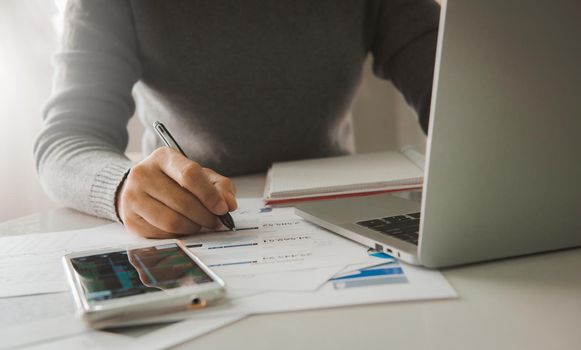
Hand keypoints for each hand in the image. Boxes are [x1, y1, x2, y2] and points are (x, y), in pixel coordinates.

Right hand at [116, 147, 236, 237]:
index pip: (190, 175)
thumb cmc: (175, 181)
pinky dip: (178, 235)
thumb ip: (220, 186)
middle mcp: (143, 173)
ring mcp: (132, 196)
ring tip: (199, 224)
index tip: (223, 208)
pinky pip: (161, 234)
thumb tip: (229, 204)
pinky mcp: (129, 219)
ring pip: (172, 221)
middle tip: (216, 221)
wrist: (139, 188)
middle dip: (205, 216)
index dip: (210, 195)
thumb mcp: (200, 175)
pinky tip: (182, 227)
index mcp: (163, 157)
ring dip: (193, 227)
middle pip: (183, 202)